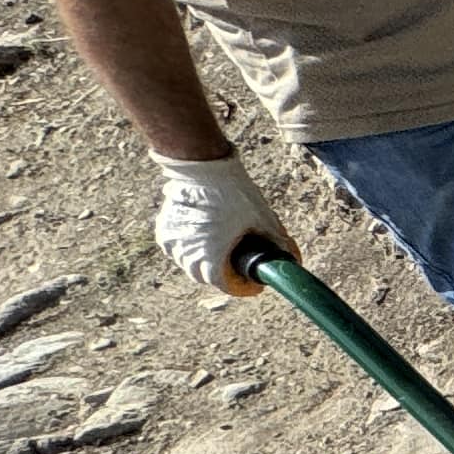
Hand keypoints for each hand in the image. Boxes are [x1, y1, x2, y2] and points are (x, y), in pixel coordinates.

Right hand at [152, 153, 282, 297]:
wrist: (204, 168)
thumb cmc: (235, 194)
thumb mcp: (263, 219)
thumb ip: (277, 241)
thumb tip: (290, 255)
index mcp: (210, 256)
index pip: (221, 283)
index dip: (239, 285)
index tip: (251, 281)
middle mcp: (187, 253)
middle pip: (202, 276)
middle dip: (220, 276)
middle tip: (237, 267)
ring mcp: (172, 241)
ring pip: (186, 263)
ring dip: (201, 263)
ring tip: (219, 253)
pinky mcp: (164, 227)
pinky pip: (174, 247)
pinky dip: (186, 249)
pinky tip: (199, 241)